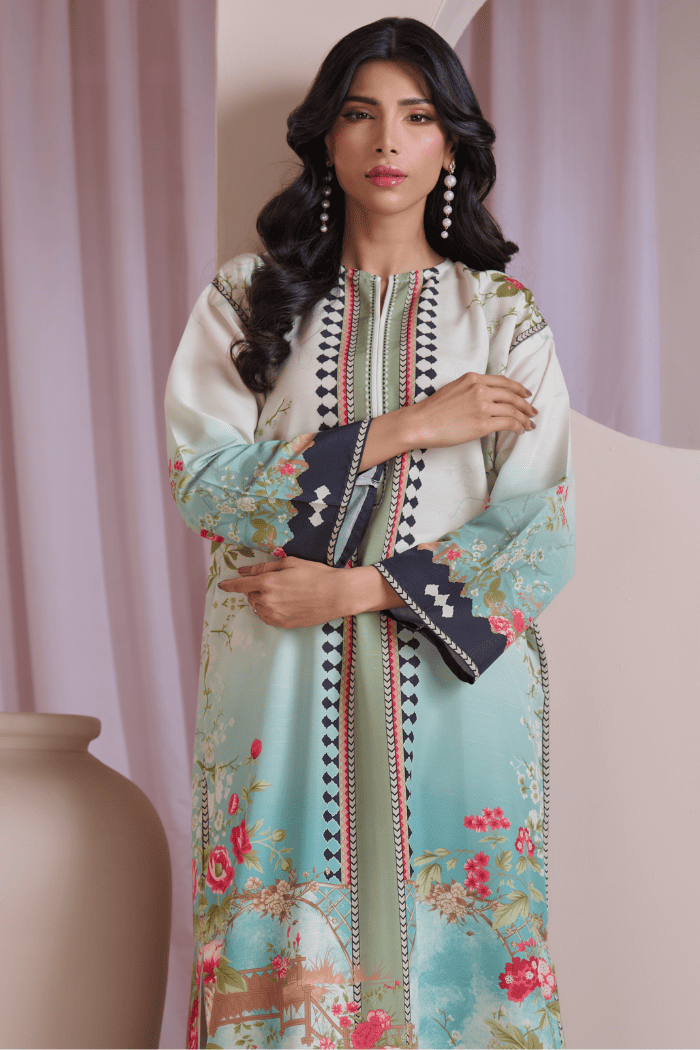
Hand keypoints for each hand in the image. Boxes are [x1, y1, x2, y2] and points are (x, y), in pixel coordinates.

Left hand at [217, 557, 403, 627]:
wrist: (336, 594)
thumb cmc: (315, 574)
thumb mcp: (289, 563)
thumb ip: (263, 567)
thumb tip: (243, 571)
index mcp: (268, 582)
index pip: (240, 585)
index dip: (229, 585)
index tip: (222, 585)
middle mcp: (267, 599)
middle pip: (250, 595)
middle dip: (256, 589)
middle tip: (275, 583)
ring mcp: (275, 614)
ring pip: (257, 607)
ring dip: (262, 600)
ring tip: (282, 593)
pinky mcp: (283, 624)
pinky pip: (266, 617)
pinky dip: (268, 610)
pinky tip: (283, 604)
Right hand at [359, 372, 537, 470]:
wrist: (420, 423)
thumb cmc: (432, 410)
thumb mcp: (454, 388)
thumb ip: (472, 389)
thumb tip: (487, 399)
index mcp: (473, 378)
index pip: (503, 382)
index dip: (518, 388)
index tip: (526, 394)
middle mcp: (480, 389)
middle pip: (512, 395)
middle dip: (526, 404)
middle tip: (533, 411)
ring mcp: (482, 406)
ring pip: (513, 410)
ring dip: (525, 418)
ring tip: (529, 424)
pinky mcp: (483, 423)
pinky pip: (508, 423)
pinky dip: (518, 426)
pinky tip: (520, 430)